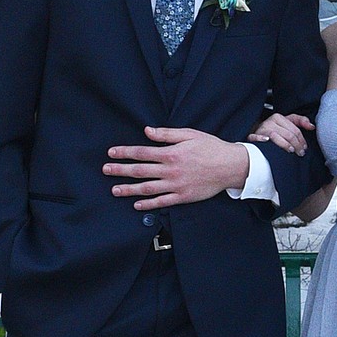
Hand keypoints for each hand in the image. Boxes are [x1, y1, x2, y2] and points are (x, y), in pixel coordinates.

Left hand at [104, 127, 248, 207]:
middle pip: (140, 171)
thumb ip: (167, 134)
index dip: (124, 153)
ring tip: (115, 190)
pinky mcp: (183, 196)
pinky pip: (162, 202)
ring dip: (129, 189)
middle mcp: (170, 171)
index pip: (141, 153)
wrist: (230, 166)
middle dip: (120, 170)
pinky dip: (148, 204)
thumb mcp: (189, 134)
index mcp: (171, 154)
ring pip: (147, 188)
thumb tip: (147, 131)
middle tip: (106, 170)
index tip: (111, 153)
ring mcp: (176, 185)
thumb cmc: (211, 148)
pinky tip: (136, 205)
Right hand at [248, 112, 314, 155]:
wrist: (255, 131)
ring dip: (284, 144)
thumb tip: (312, 126)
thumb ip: (300, 121)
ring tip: (291, 151)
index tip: (305, 147)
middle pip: (287, 134)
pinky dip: (261, 139)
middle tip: (300, 153)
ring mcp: (261, 129)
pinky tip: (267, 141)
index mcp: (278, 117)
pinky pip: (256, 137)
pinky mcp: (252, 136)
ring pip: (275, 136)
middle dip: (296, 145)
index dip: (302, 139)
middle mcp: (270, 122)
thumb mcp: (287, 122)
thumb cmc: (274, 128)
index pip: (295, 129)